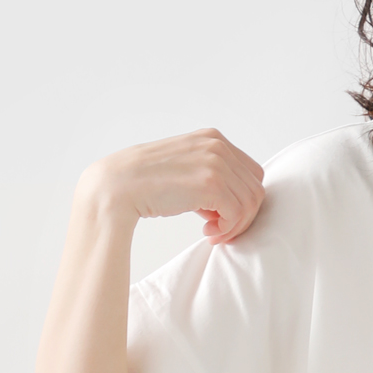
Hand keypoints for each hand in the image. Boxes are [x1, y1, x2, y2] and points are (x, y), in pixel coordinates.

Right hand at [78, 127, 265, 243]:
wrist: (117, 186)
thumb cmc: (146, 182)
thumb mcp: (184, 167)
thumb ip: (209, 175)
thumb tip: (230, 203)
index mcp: (213, 138)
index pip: (251, 173)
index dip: (243, 198)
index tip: (224, 216)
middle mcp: (218, 146)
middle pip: (255, 188)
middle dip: (243, 215)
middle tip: (220, 229)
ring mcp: (216, 163)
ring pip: (250, 203)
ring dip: (235, 225)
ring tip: (214, 233)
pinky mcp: (211, 184)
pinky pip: (237, 213)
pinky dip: (228, 229)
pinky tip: (209, 234)